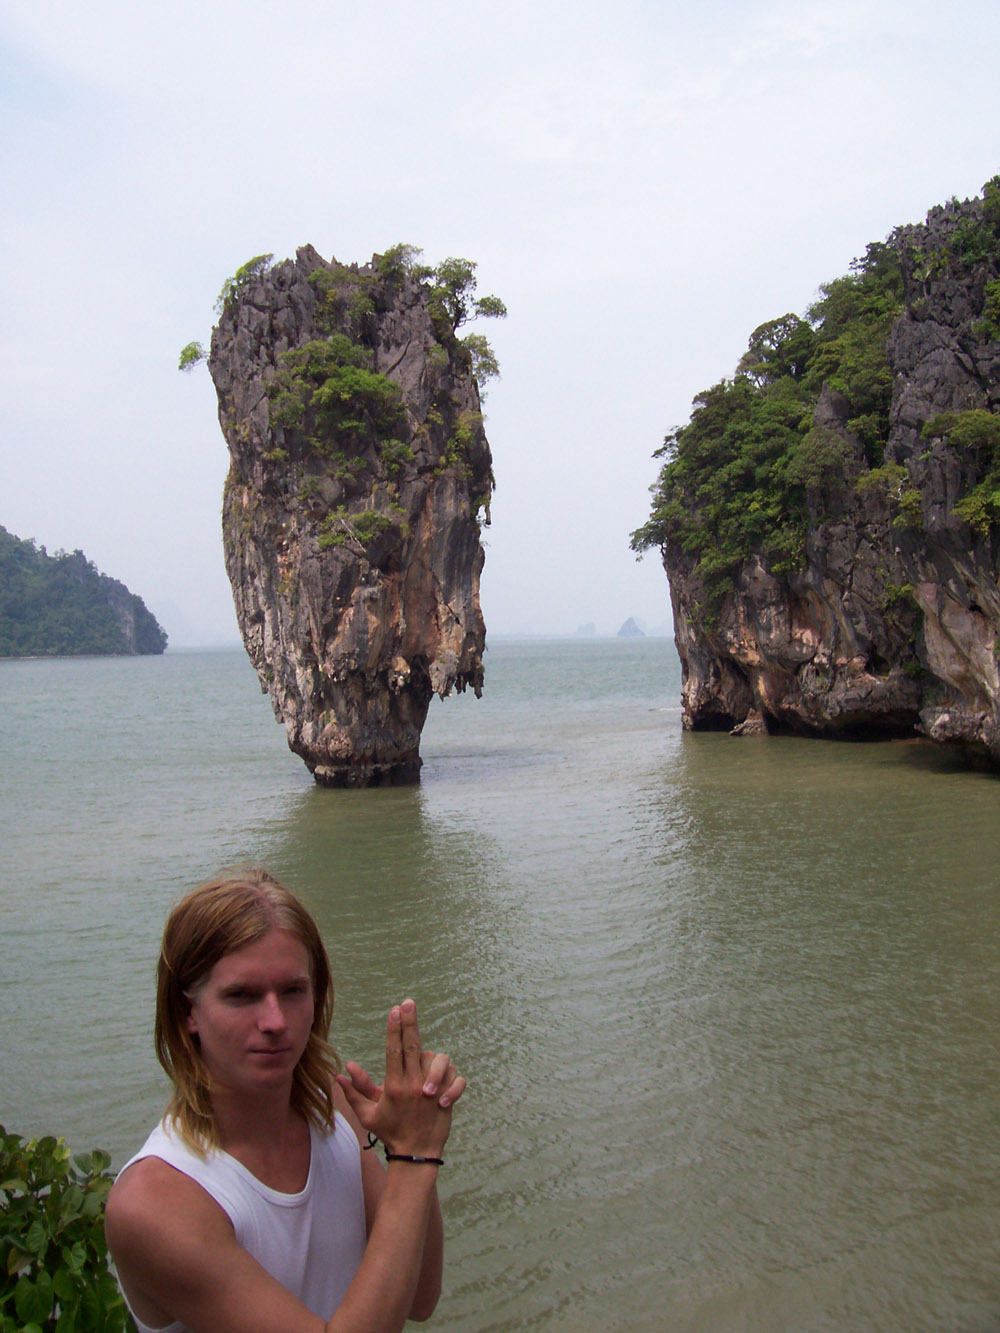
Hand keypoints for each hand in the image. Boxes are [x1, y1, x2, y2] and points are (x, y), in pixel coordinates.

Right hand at [336, 999, 465, 1157]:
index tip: (395, 1010)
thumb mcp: (368, 1115)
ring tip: (422, 1061)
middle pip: (412, 1046)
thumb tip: (341, 1073)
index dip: (394, 1028)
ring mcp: (432, 1090)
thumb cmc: (390, 1133)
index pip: (393, 1051)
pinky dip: (450, 1072)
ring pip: (434, 1058)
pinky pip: (454, 1074)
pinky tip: (443, 1074)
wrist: (417, 1154)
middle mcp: (413, 1085)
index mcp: (394, 1087)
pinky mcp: (447, 1096)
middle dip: (410, 1022)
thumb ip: (355, 1092)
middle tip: (409, 1003)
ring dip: (429, 1056)